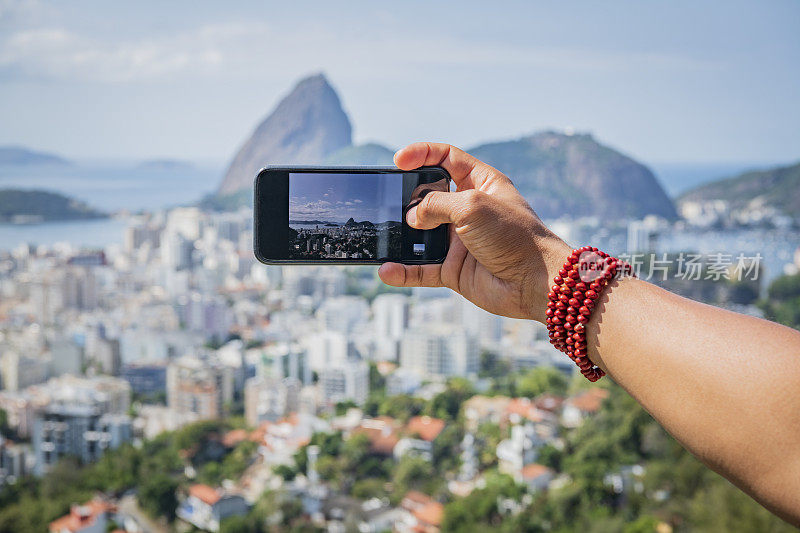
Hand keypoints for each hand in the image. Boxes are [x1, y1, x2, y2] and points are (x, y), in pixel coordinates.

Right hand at [378, 142, 570, 321]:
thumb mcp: (473, 206)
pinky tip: (388, 270)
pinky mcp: (454, 269)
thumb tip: (411, 217)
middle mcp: (468, 210)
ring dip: (400, 237)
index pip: (447, 158)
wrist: (536, 282)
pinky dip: (404, 271)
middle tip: (391, 202)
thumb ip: (436, 204)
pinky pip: (421, 269)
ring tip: (384, 235)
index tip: (399, 160)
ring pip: (419, 235)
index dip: (422, 154)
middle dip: (406, 199)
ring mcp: (459, 241)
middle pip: (427, 196)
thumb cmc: (514, 236)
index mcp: (481, 184)